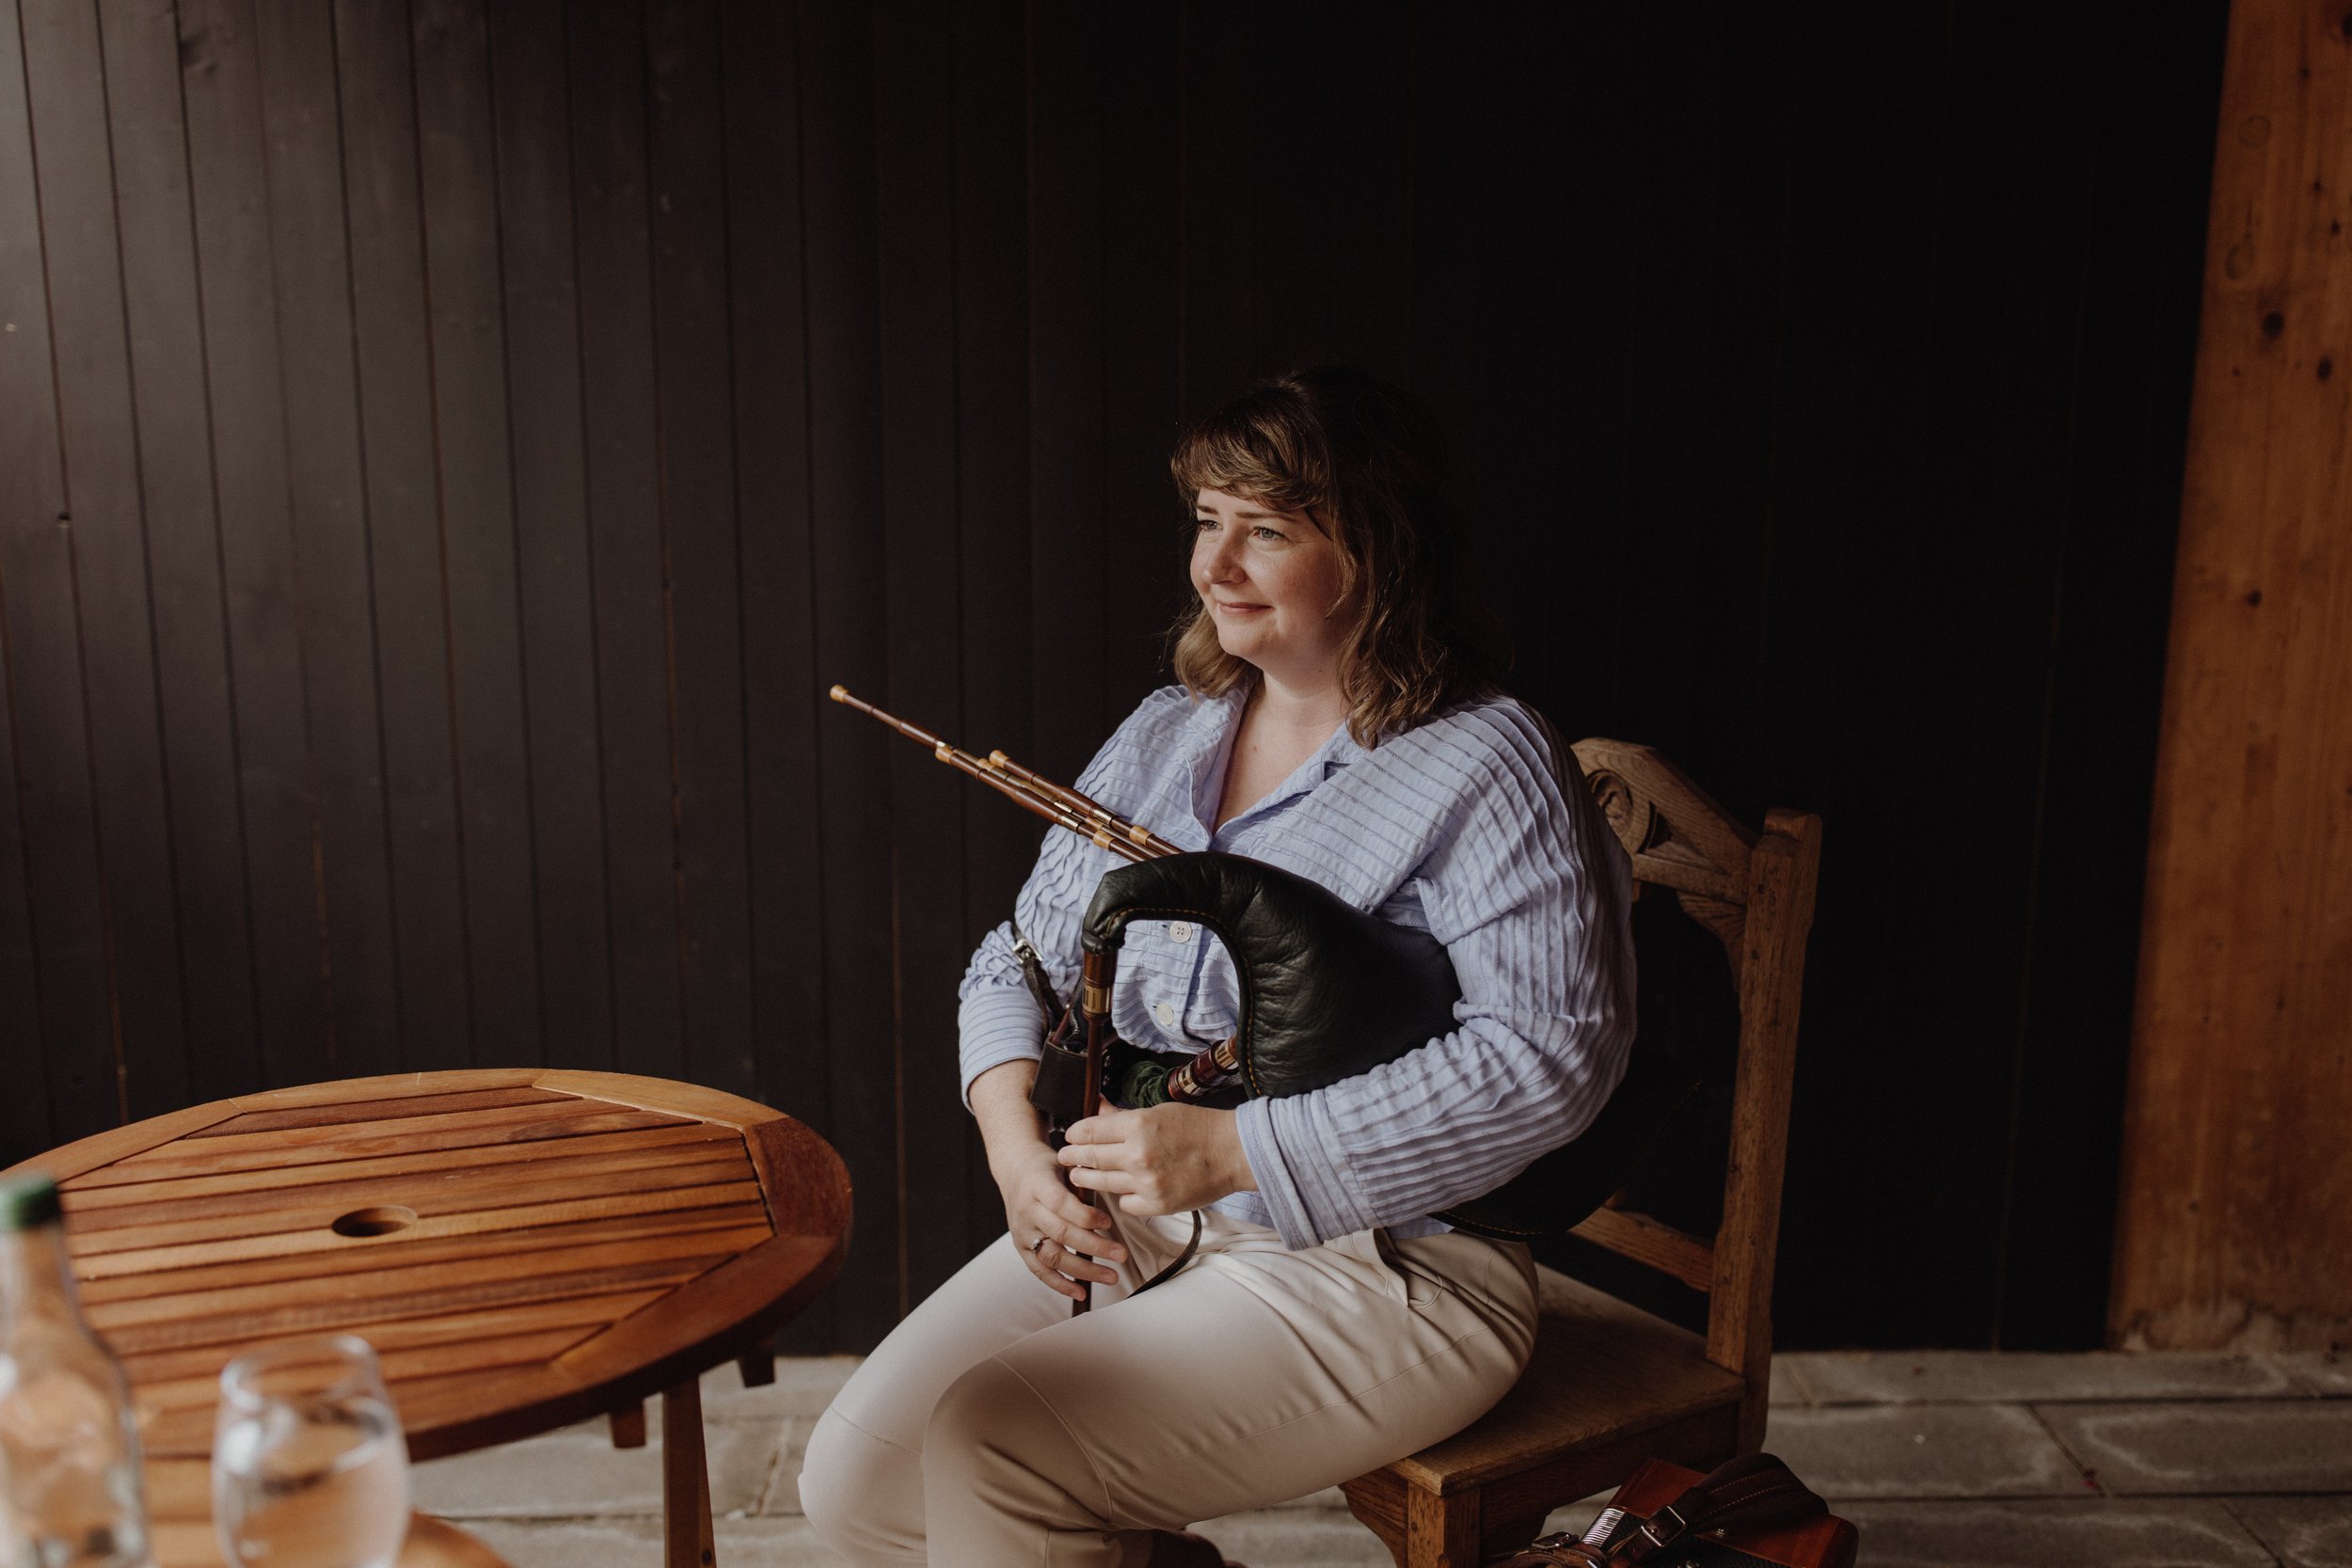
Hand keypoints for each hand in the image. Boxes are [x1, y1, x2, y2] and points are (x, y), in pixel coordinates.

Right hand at [993, 1142, 1126, 1300]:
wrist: (1014, 1170)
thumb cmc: (1045, 1169)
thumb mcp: (1064, 1164)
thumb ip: (1083, 1182)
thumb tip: (1111, 1199)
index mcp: (1038, 1185)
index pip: (1061, 1204)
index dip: (1086, 1216)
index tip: (1108, 1223)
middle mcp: (1027, 1210)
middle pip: (1061, 1233)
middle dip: (1095, 1247)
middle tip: (1120, 1255)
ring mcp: (1023, 1231)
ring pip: (1053, 1256)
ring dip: (1083, 1271)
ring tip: (1109, 1276)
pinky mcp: (1021, 1247)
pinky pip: (1040, 1271)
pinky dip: (1061, 1284)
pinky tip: (1080, 1292)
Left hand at [1057, 1097, 1254, 1216]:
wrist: (1231, 1153)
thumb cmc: (1198, 1127)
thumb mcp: (1158, 1112)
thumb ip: (1122, 1116)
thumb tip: (1096, 1105)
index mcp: (1137, 1126)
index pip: (1090, 1130)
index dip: (1074, 1134)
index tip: (1070, 1136)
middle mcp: (1138, 1155)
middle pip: (1089, 1158)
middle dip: (1072, 1157)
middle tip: (1064, 1158)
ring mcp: (1146, 1183)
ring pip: (1101, 1184)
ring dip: (1086, 1179)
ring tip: (1079, 1176)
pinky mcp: (1156, 1205)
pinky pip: (1125, 1204)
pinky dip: (1122, 1198)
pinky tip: (1123, 1190)